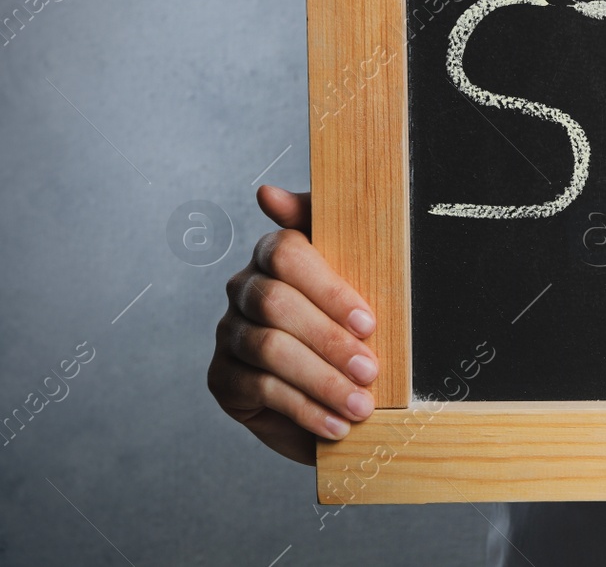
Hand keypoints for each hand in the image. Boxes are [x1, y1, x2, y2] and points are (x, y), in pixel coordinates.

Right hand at [207, 186, 378, 464]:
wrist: (345, 392)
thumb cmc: (356, 325)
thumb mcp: (362, 275)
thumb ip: (330, 226)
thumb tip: (267, 193)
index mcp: (277, 255)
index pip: (287, 252)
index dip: (329, 289)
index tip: (369, 322)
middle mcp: (245, 288)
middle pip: (276, 303)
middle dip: (329, 340)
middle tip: (370, 370)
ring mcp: (230, 333)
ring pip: (269, 349)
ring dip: (322, 380)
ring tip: (361, 404)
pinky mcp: (222, 378)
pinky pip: (260, 389)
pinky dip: (305, 409)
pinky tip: (336, 424)